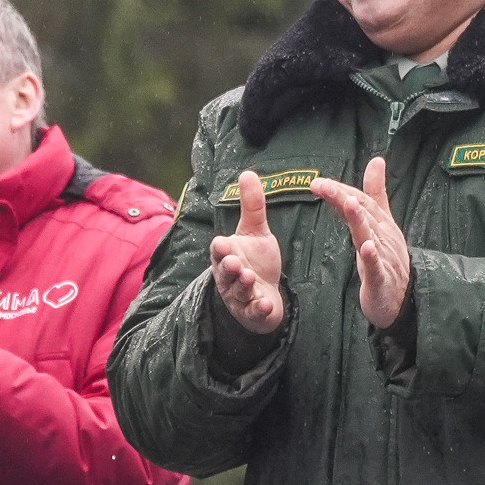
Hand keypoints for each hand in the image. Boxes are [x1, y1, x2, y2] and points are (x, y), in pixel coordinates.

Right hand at [209, 172, 286, 333]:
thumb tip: (247, 172)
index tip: (223, 244)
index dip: (220, 249)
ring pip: (238, 291)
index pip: (219, 251)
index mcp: (226, 255)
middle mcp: (228, 277)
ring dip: (243, 285)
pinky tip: (265, 303)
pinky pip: (253, 312)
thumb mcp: (256, 231)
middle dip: (229, 268)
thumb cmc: (256, 261)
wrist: (264, 295)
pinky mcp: (252, 312)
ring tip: (250, 277)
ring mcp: (239, 296)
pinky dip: (258, 309)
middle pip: (225, 272)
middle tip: (235, 262)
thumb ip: (252, 205)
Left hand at [312, 156, 412, 327]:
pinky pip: (376, 268)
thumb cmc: (388, 259)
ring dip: (359, 219)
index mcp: (381, 224)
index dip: (341, 191)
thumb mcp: (382, 225)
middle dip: (344, 198)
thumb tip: (377, 160)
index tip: (318, 183)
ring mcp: (384, 258)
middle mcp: (383, 237)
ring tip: (349, 203)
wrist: (402, 299)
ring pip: (370, 236)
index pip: (362, 201)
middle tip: (324, 185)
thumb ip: (376, 193)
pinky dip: (372, 258)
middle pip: (363, 214)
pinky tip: (367, 247)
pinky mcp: (382, 279)